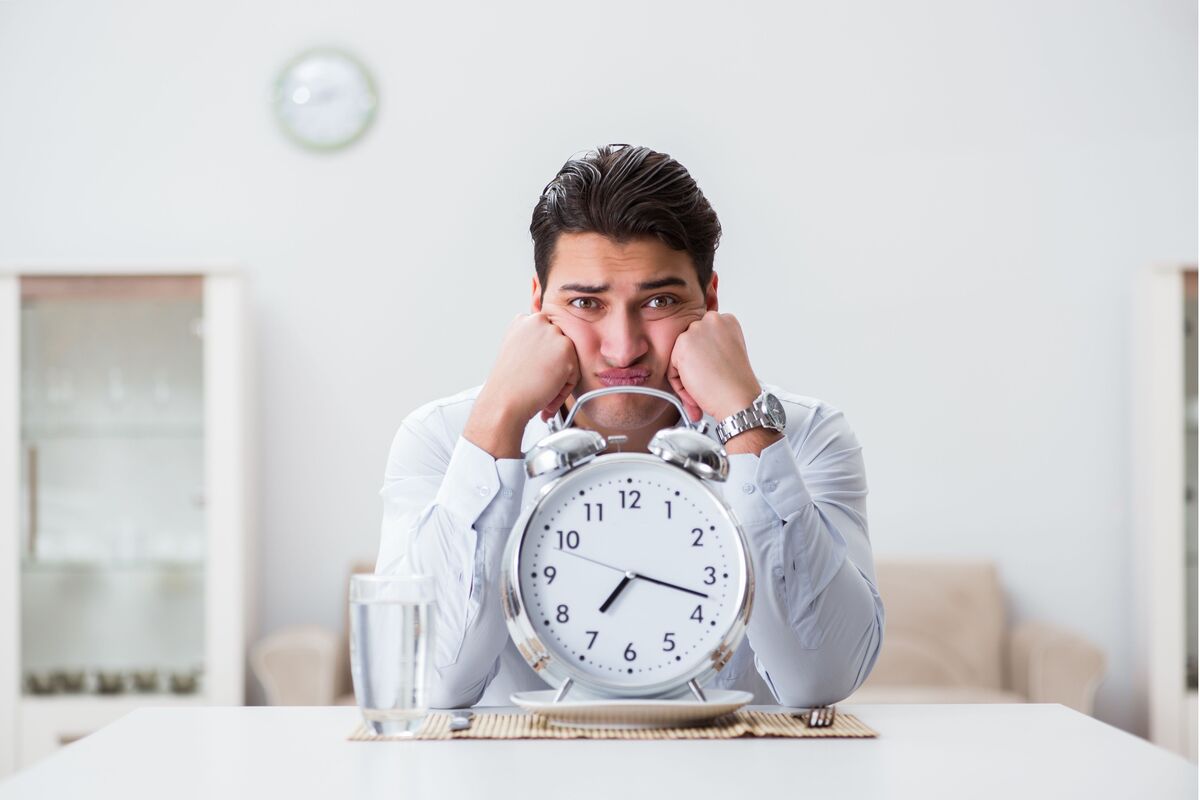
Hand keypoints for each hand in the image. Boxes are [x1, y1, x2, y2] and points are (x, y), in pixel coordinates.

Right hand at [464, 313, 578, 457]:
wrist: (504, 400)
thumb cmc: (507, 383)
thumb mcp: (514, 351)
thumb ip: (532, 343)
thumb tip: (548, 347)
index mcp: (524, 320)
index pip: (546, 336)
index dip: (543, 358)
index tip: (536, 370)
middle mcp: (539, 321)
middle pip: (559, 346)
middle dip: (553, 366)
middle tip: (538, 382)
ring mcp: (553, 334)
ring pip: (568, 360)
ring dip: (559, 377)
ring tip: (541, 390)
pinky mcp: (566, 350)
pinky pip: (574, 374)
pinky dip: (564, 388)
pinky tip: (547, 393)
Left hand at [667, 311, 760, 422]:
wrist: (738, 396)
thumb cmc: (736, 382)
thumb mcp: (729, 352)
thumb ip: (712, 345)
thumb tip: (697, 351)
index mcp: (726, 321)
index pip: (702, 337)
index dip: (705, 358)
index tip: (710, 369)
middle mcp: (712, 320)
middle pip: (690, 344)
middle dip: (694, 364)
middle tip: (706, 380)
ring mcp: (697, 330)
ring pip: (679, 355)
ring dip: (686, 374)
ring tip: (704, 386)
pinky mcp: (683, 344)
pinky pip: (672, 368)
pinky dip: (680, 384)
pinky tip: (697, 388)